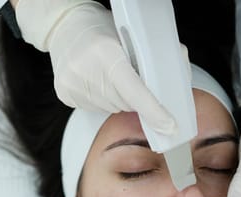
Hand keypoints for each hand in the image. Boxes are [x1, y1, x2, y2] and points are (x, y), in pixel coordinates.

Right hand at [15, 0, 176, 133]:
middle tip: (130, 76)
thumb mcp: (131, 35)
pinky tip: (96, 81)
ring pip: (111, 109)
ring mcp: (72, 85)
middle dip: (134, 97)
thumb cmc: (102, 29)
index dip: (153, 111)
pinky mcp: (64, 94)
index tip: (168, 126)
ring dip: (118, 98)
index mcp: (105, 52)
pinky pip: (95, 109)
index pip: (134, 90)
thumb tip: (175, 85)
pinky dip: (102, 99)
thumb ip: (155, 58)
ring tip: (108, 75)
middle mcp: (85, 70)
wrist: (65, 26)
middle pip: (124, 103)